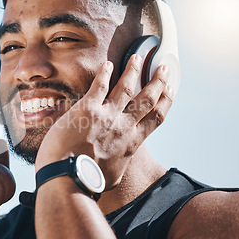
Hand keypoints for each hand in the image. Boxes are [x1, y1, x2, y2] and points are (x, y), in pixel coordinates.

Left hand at [36, 55, 173, 188]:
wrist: (68, 179)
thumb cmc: (87, 181)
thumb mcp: (112, 177)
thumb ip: (118, 165)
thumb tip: (118, 163)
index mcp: (130, 143)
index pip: (155, 119)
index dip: (165, 102)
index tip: (170, 91)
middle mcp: (123, 127)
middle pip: (147, 99)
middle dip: (157, 82)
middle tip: (163, 69)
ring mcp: (106, 117)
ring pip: (126, 88)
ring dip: (133, 70)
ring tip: (137, 57)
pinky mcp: (87, 110)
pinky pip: (99, 86)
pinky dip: (104, 73)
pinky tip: (107, 64)